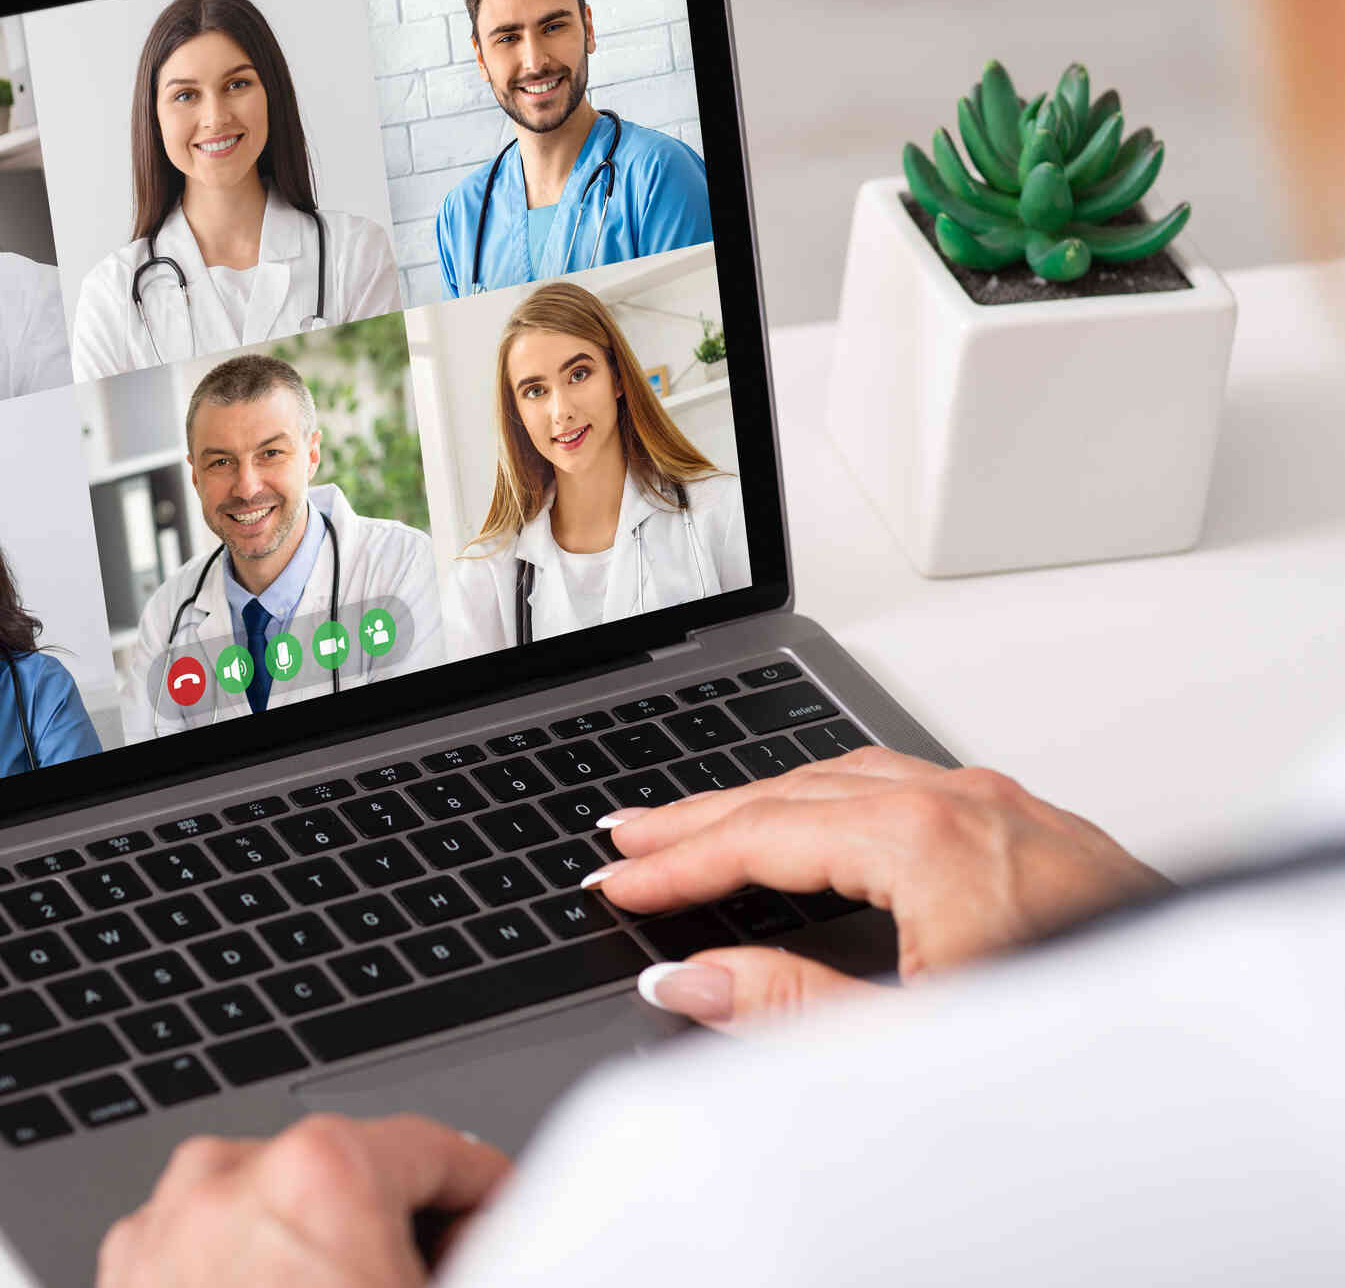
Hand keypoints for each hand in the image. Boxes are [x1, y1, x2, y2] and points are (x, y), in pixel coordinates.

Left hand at [97, 1113, 512, 1287]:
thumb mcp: (436, 1287)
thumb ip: (483, 1244)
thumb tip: (496, 1228)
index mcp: (319, 1174)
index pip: (438, 1150)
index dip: (489, 1191)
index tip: (506, 1216)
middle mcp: (224, 1182)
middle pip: (348, 1176)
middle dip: (397, 1223)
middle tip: (427, 1271)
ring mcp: (161, 1233)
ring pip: (270, 1209)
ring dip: (318, 1248)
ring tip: (354, 1286)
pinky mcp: (122, 1280)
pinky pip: (202, 1252)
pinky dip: (246, 1276)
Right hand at [590, 746, 1171, 1030]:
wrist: (1199, 1031)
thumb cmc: (1081, 1038)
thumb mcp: (907, 1035)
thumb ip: (783, 1007)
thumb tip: (687, 981)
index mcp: (921, 840)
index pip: (761, 837)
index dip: (677, 862)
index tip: (616, 879)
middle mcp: (962, 802)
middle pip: (795, 789)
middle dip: (702, 814)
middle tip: (629, 833)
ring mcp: (1003, 807)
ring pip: (851, 776)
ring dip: (767, 797)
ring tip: (703, 819)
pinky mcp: (1034, 827)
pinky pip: (907, 783)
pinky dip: (834, 795)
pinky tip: (822, 814)